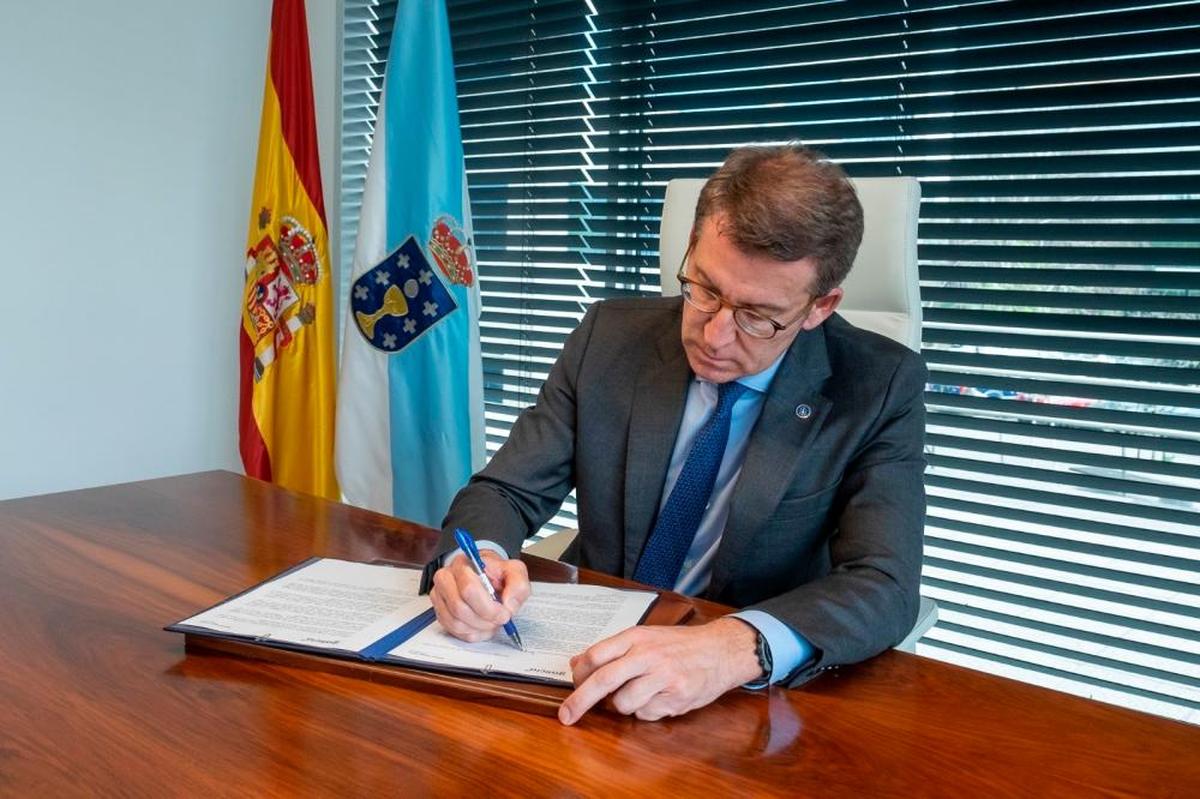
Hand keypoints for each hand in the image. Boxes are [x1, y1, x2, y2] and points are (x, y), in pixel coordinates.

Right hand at [429, 550, 530, 642]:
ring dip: (479, 628)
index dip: (488, 607)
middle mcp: (446, 578)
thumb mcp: (515, 572)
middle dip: (484, 620)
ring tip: (492, 623)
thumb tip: (508, 604)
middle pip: (459, 608)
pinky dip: (472, 634)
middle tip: (499, 620)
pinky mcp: (440, 612)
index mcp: (463, 564)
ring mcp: (439, 596)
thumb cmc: (497, 574)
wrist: (486, 577)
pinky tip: (483, 627)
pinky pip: (453, 631)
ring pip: (455, 622)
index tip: (504, 613)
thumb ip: (518, 585)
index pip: (469, 588)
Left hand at [558, 617, 762, 724]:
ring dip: (624, 705)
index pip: (596, 655)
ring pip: (624, 704)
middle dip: (580, 701)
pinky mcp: (677, 697)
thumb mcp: (645, 636)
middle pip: (604, 680)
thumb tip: (575, 663)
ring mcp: (664, 677)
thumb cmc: (678, 644)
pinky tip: (660, 697)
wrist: (720, 650)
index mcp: (637, 637)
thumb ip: (612, 649)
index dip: (578, 675)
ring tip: (641, 693)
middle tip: (566, 716)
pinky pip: (646, 714)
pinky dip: (646, 710)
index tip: (570, 687)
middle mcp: (649, 655)